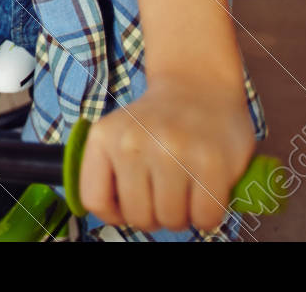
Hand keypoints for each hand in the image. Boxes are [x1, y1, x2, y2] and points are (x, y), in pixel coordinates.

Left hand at [77, 74, 255, 233]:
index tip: (130, 205)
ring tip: (185, 191)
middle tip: (165, 195)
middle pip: (138, 217)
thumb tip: (112, 214)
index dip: (115, 214)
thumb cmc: (157, 122)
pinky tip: (206, 192)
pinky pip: (205, 217)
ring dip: (182, 216)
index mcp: (104, 137)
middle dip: (154, 216)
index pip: (94, 201)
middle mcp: (134, 143)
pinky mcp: (210, 162)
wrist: (199, 84)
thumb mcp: (116, 134)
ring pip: (171, 220)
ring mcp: (173, 151)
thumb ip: (107, 171)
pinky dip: (207, 215)